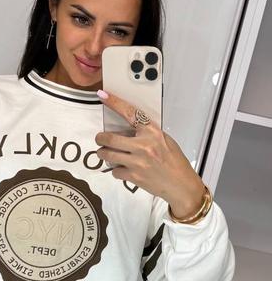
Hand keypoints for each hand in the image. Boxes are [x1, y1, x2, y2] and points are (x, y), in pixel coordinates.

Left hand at [95, 90, 205, 216]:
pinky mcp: (134, 177)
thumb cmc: (174, 162)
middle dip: (100, 138)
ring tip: (106, 153)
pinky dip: (116, 170)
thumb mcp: (164, 140)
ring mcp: (137, 162)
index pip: (129, 113)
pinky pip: (115, 171)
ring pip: (107, 155)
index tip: (103, 95)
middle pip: (109, 138)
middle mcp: (143, 145)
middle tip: (100, 139)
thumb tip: (126, 131)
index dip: (114, 103)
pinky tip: (123, 169)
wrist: (181, 184)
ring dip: (103, 153)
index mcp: (152, 132)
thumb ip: (146, 134)